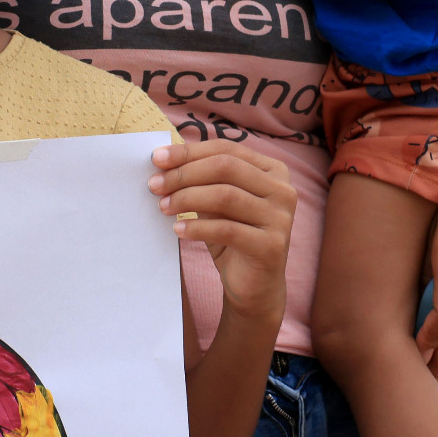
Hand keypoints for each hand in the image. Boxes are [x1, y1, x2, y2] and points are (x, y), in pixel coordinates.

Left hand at [150, 141, 293, 330]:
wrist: (254, 286)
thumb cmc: (234, 238)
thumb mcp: (218, 204)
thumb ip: (202, 181)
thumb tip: (164, 161)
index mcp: (272, 171)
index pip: (227, 150)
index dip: (189, 152)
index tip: (156, 158)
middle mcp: (283, 190)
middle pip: (226, 167)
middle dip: (184, 173)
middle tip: (155, 185)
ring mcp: (281, 217)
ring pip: (226, 195)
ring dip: (187, 198)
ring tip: (163, 206)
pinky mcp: (271, 245)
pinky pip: (227, 229)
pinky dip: (198, 227)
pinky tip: (178, 229)